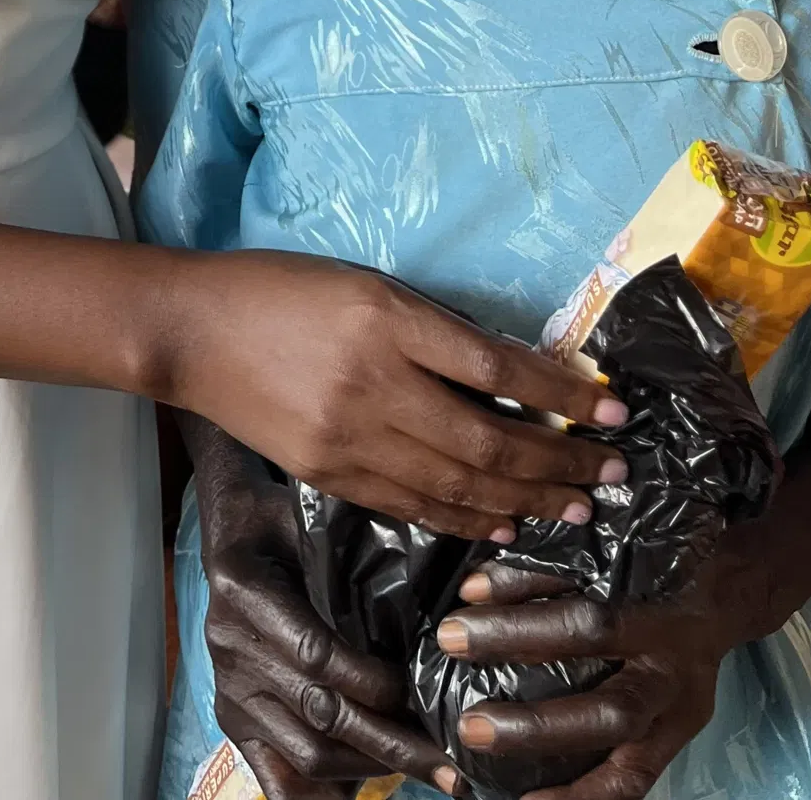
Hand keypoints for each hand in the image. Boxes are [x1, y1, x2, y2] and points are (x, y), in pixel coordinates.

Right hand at [165, 255, 630, 545]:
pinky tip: (505, 524)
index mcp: (388, 320)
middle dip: (562, 460)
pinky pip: (414, 506)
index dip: (563, 393)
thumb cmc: (285, 289)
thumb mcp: (366, 285)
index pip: (497, 366)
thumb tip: (515, 373)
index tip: (614, 408)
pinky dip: (467, 519)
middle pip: (489, 437)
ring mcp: (351, 438)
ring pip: (458, 483)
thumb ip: (433, 328)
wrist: (194, 330)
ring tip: (579, 508)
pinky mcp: (330, 475)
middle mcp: (375, 383)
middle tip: (616, 474)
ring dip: (528, 499)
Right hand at [195, 433, 457, 798]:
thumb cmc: (282, 516)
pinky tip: (362, 791)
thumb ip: (354, 544)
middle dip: (389, 740)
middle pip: (319, 711)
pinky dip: (316, 797)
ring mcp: (230, 690)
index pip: (315, 653)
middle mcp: (229, 648)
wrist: (231, 529)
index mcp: (244, 591)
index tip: (420, 691)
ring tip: (422, 766)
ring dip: (369, 765)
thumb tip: (432, 570)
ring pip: (305, 752)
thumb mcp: (311, 515)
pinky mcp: (232, 718)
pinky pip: (273, 776)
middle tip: (447, 761)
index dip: (371, 680)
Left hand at [433, 550, 763, 798]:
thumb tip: (473, 589)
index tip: (459, 627)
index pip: (591, 625)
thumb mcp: (610, 548)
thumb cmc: (652, 561)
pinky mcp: (675, 746)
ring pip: (628, 770)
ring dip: (564, 789)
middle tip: (470, 728)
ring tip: (503, 795)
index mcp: (657, 614)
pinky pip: (633, 786)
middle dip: (536, 726)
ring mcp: (678, 721)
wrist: (722, 594)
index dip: (523, 628)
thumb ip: (547, 566)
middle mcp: (673, 676)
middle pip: (610, 713)